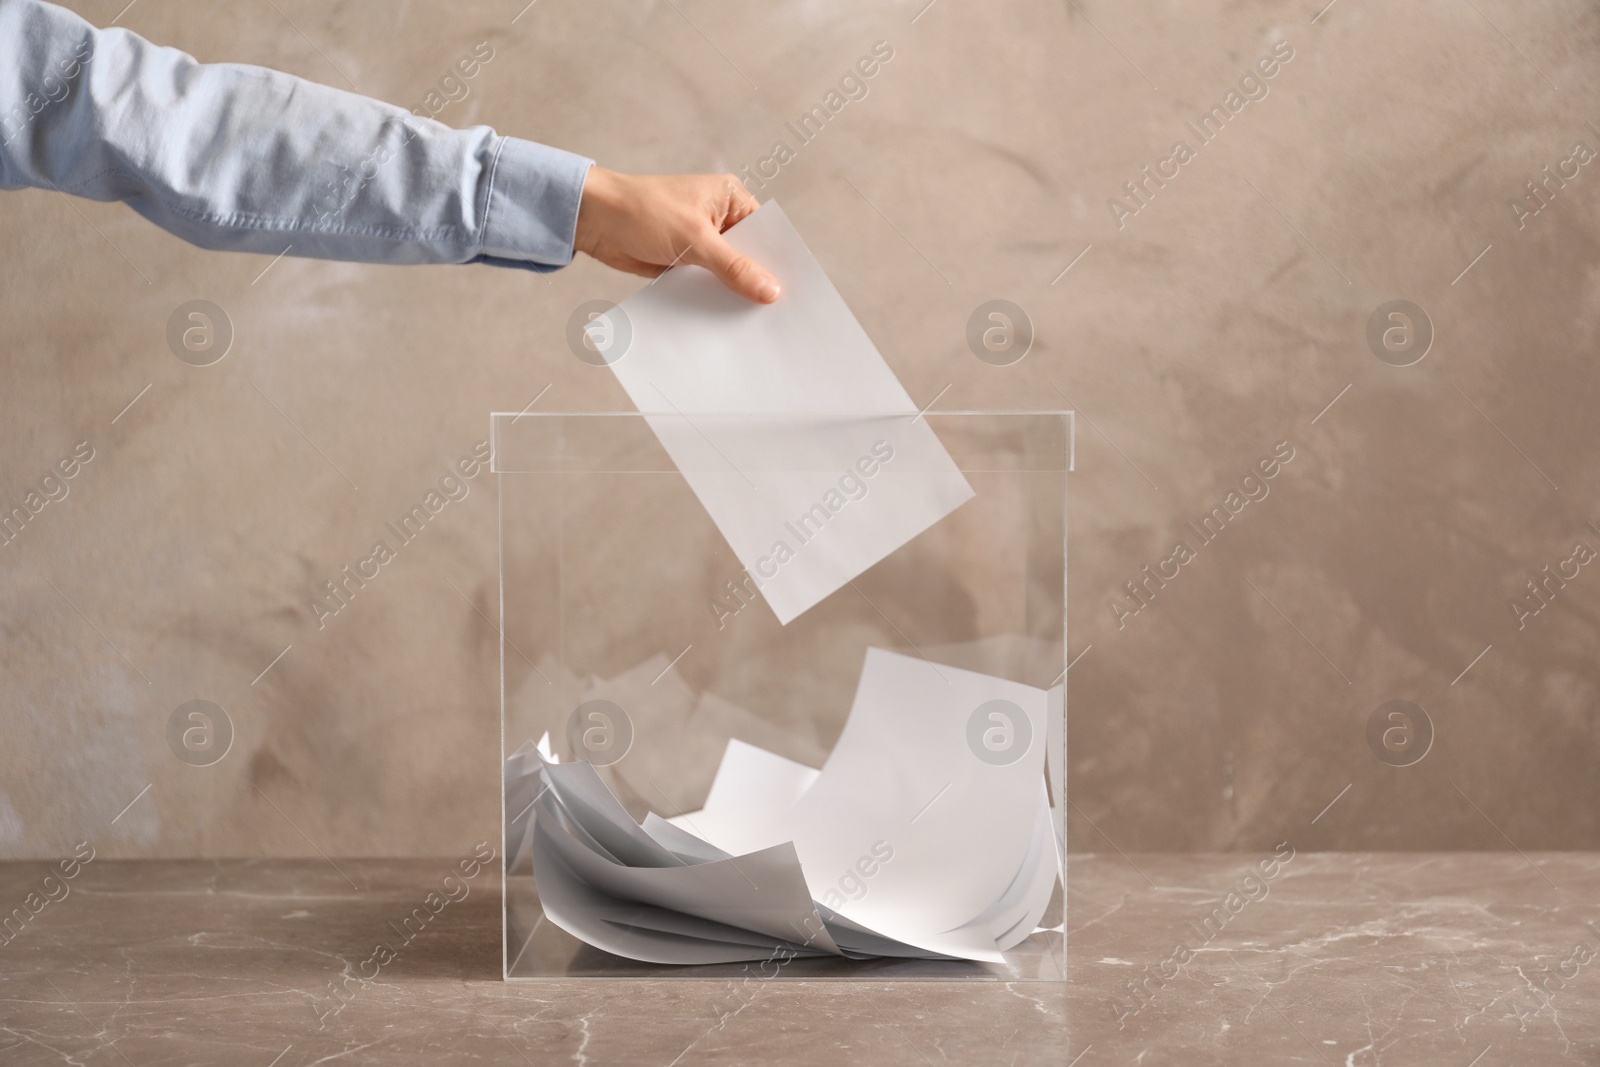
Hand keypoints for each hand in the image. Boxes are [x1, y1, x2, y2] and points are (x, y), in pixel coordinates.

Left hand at [574, 167, 780, 303]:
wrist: (593, 220)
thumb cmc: (643, 212)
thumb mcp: (694, 240)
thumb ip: (733, 267)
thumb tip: (771, 291)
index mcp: (730, 199)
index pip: (765, 234)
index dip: (777, 262)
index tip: (791, 293)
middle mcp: (719, 218)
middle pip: (748, 256)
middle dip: (755, 282)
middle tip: (775, 317)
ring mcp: (701, 241)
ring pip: (726, 274)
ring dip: (731, 294)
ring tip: (751, 326)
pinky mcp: (682, 261)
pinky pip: (705, 284)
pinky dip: (709, 299)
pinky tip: (720, 322)